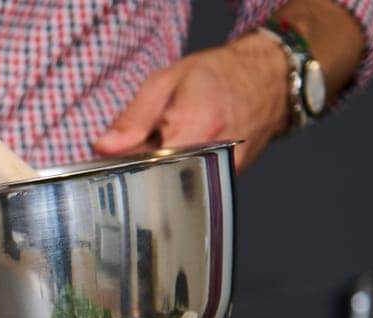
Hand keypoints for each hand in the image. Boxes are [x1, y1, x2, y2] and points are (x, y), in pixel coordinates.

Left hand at [92, 33, 291, 170]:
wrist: (268, 80)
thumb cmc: (218, 74)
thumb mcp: (166, 81)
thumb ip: (133, 117)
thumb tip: (104, 147)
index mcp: (196, 125)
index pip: (146, 165)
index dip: (125, 165)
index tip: (116, 158)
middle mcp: (213, 155)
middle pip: (158, 180)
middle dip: (141, 169)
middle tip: (141, 148)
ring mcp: (223, 173)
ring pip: (173, 188)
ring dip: (159, 173)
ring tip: (165, 148)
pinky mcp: (226, 183)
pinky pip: (189, 187)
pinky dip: (176, 176)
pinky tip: (180, 157)